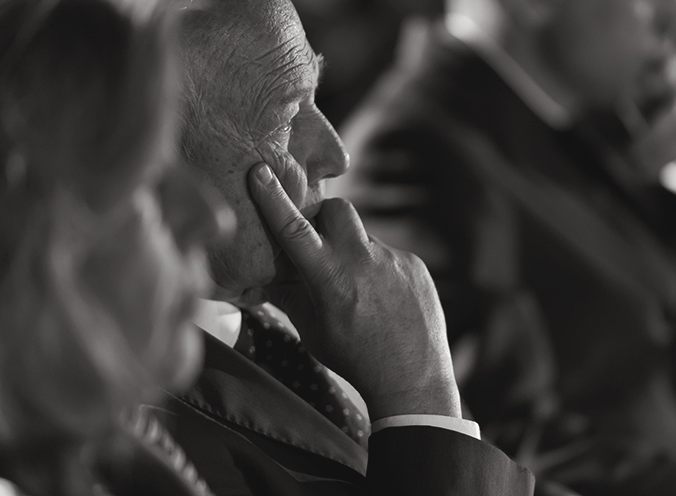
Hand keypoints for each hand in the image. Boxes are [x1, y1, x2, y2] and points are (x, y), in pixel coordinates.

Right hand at [248, 163, 460, 420]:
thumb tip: (260, 279)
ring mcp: (394, 259)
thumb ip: (288, 297)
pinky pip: (389, 256)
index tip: (259, 171)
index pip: (294, 229)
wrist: (413, 377)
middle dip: (324, 217)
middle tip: (321, 243)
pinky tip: (384, 299)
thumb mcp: (313, 331)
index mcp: (330, 277)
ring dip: (353, 254)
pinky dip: (379, 271)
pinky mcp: (416, 265)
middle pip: (337, 210)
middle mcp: (363, 259)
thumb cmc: (355, 358)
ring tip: (359, 290)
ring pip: (363, 238)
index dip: (273, 198)